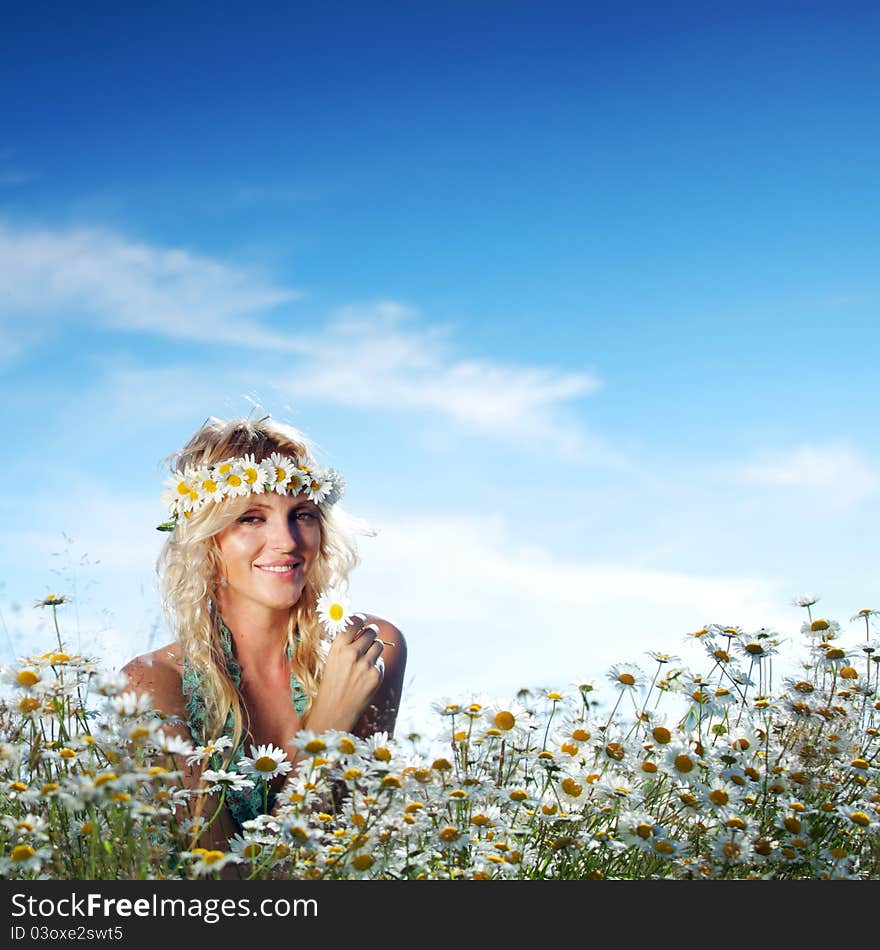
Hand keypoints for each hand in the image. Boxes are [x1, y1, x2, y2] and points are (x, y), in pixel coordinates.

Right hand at [305, 614, 384, 733]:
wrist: (335, 710)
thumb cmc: (332, 683)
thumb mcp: (332, 659)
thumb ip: (345, 643)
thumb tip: (359, 626)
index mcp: (339, 647)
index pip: (354, 622)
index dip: (360, 619)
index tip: (362, 620)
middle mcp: (353, 653)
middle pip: (371, 631)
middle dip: (371, 632)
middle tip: (369, 635)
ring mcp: (366, 664)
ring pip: (379, 645)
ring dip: (374, 649)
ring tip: (365, 660)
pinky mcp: (377, 675)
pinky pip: (381, 662)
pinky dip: (376, 666)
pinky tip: (365, 676)